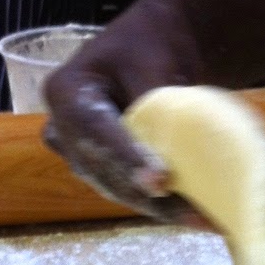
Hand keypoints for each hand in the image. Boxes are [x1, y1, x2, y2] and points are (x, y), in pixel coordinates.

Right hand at [43, 0, 205, 221]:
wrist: (151, 49)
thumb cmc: (152, 45)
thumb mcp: (154, 66)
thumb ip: (154, 109)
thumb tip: (168, 162)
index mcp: (66, 91)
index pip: (97, 130)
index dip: (128, 158)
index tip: (161, 181)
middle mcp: (61, 127)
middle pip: (104, 169)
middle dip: (150, 195)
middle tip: (196, 213)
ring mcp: (76, 152)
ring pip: (116, 188)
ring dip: (160, 207)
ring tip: (204, 219)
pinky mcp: (98, 169)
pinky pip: (127, 190)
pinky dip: (160, 204)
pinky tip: (196, 215)